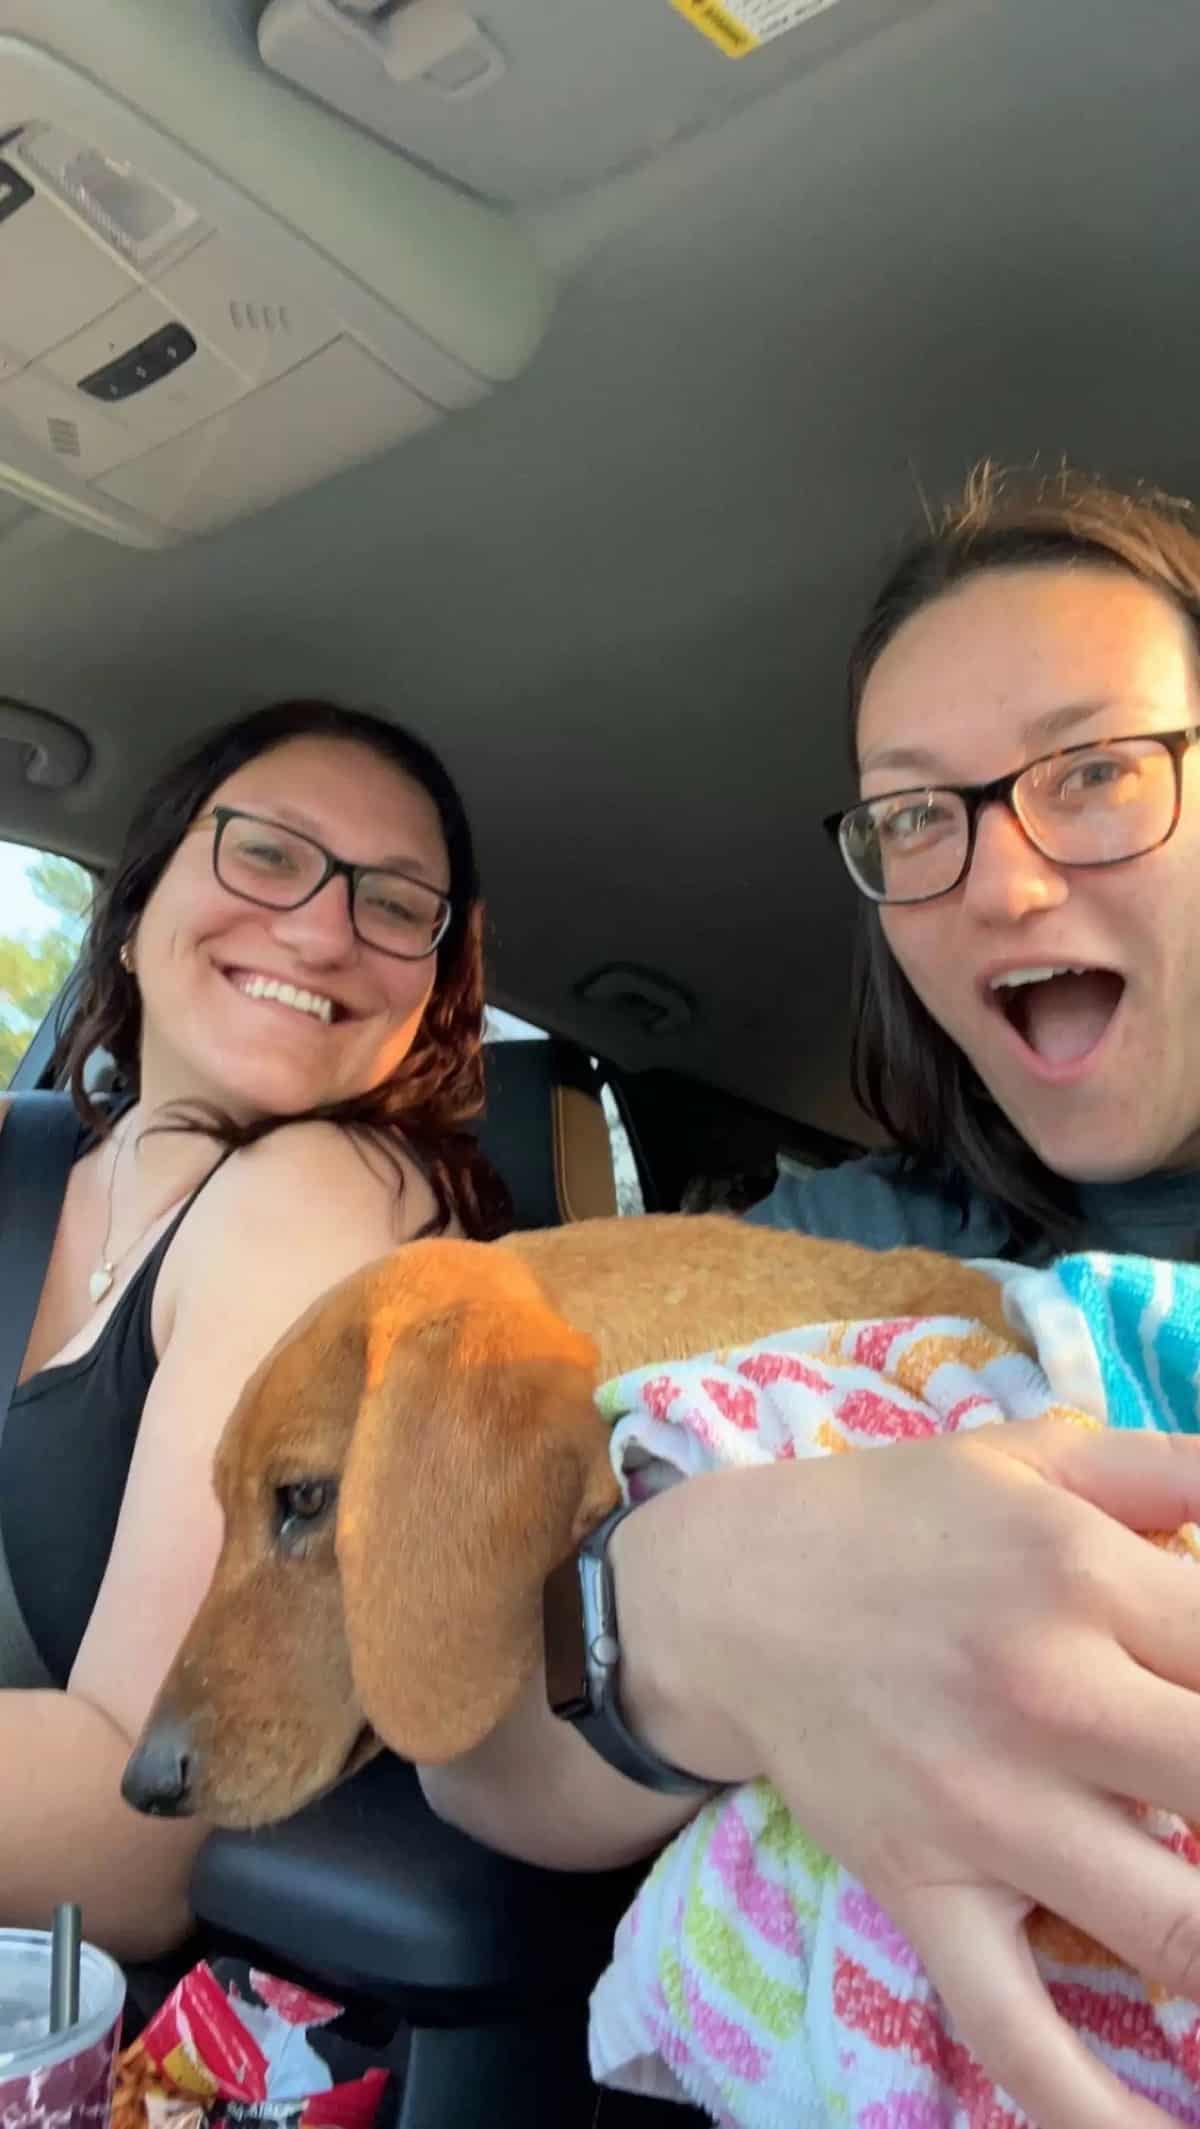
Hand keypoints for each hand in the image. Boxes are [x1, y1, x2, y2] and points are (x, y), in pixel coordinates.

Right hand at [617, 1419, 1199, 2127]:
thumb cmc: (900, 1520)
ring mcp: (985, 1810)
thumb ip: (1177, 1468)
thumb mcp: (1037, 1454)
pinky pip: (1014, 2030)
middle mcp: (1047, 1694)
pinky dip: (1092, 2110)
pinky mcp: (926, 1894)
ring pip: (1176, 1930)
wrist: (725, 1594)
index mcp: (1084, 1573)